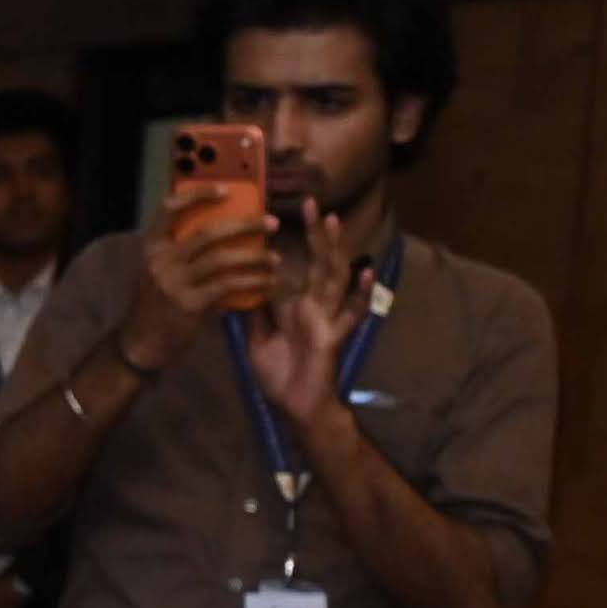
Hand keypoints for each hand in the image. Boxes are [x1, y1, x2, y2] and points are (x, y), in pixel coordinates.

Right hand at [124, 187, 272, 367]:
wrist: (142, 341)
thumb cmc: (159, 300)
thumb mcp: (163, 269)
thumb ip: (186, 250)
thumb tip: (229, 226)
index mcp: (152, 245)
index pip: (170, 208)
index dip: (197, 194)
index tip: (226, 189)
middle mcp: (160, 260)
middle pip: (207, 232)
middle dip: (245, 225)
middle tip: (272, 222)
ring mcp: (172, 282)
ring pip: (221, 259)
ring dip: (254, 256)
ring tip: (275, 258)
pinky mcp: (188, 304)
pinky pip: (227, 286)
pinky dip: (252, 282)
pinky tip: (267, 282)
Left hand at [240, 204, 361, 437]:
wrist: (296, 406)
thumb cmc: (279, 373)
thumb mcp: (256, 338)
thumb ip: (253, 312)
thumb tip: (239, 283)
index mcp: (294, 305)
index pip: (293, 266)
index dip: (289, 245)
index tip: (279, 215)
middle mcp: (313, 305)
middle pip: (317, 262)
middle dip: (315, 234)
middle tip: (311, 201)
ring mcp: (326, 317)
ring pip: (333, 276)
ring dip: (334, 249)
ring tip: (332, 222)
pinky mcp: (333, 335)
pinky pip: (351, 312)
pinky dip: (361, 292)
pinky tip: (367, 271)